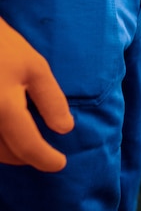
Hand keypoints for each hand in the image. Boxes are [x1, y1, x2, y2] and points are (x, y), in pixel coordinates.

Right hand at [0, 18, 73, 171]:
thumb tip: (65, 129)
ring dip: (5, 152)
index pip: (26, 145)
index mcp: (3, 106)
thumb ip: (51, 100)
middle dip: (25, 157)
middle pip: (3, 153)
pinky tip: (5, 133)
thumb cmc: (1, 46)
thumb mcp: (34, 67)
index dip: (45, 159)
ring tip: (23, 146)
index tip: (60, 164)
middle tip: (42, 153)